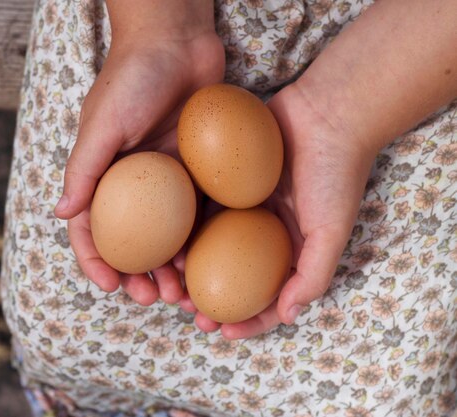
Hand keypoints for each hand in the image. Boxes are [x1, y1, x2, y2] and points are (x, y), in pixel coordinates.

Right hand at [54, 27, 223, 305]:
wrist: (177, 40)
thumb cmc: (132, 77)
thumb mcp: (102, 124)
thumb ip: (84, 168)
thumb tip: (62, 215)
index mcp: (103, 174)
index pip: (91, 228)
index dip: (96, 261)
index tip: (110, 287)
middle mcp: (133, 182)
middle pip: (133, 242)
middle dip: (139, 275)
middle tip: (155, 299)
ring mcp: (167, 178)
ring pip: (167, 236)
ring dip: (172, 267)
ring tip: (184, 291)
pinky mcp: (197, 169)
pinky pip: (197, 211)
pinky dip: (200, 239)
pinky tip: (210, 258)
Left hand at [178, 82, 377, 337]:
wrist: (325, 112)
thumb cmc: (334, 174)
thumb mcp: (331, 231)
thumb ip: (312, 275)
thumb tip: (286, 316)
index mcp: (287, 248)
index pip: (265, 295)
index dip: (246, 320)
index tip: (221, 332)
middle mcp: (262, 231)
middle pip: (229, 274)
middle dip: (209, 298)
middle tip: (188, 312)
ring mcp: (240, 206)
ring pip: (208, 244)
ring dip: (189, 267)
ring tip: (170, 282)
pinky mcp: (222, 180)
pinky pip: (199, 207)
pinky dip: (184, 227)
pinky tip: (166, 240)